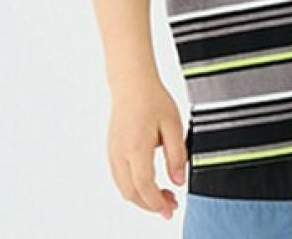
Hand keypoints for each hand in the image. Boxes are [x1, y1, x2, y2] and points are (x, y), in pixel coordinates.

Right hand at [107, 81, 187, 220]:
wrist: (132, 84)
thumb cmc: (153, 100)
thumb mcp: (174, 124)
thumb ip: (177, 155)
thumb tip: (179, 181)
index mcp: (136, 147)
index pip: (144, 186)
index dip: (157, 202)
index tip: (171, 207)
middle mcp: (120, 153)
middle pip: (131, 193)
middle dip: (150, 205)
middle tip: (170, 206)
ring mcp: (113, 153)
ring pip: (123, 188)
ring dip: (141, 198)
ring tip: (163, 196)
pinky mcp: (112, 150)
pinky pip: (120, 178)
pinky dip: (133, 188)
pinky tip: (149, 184)